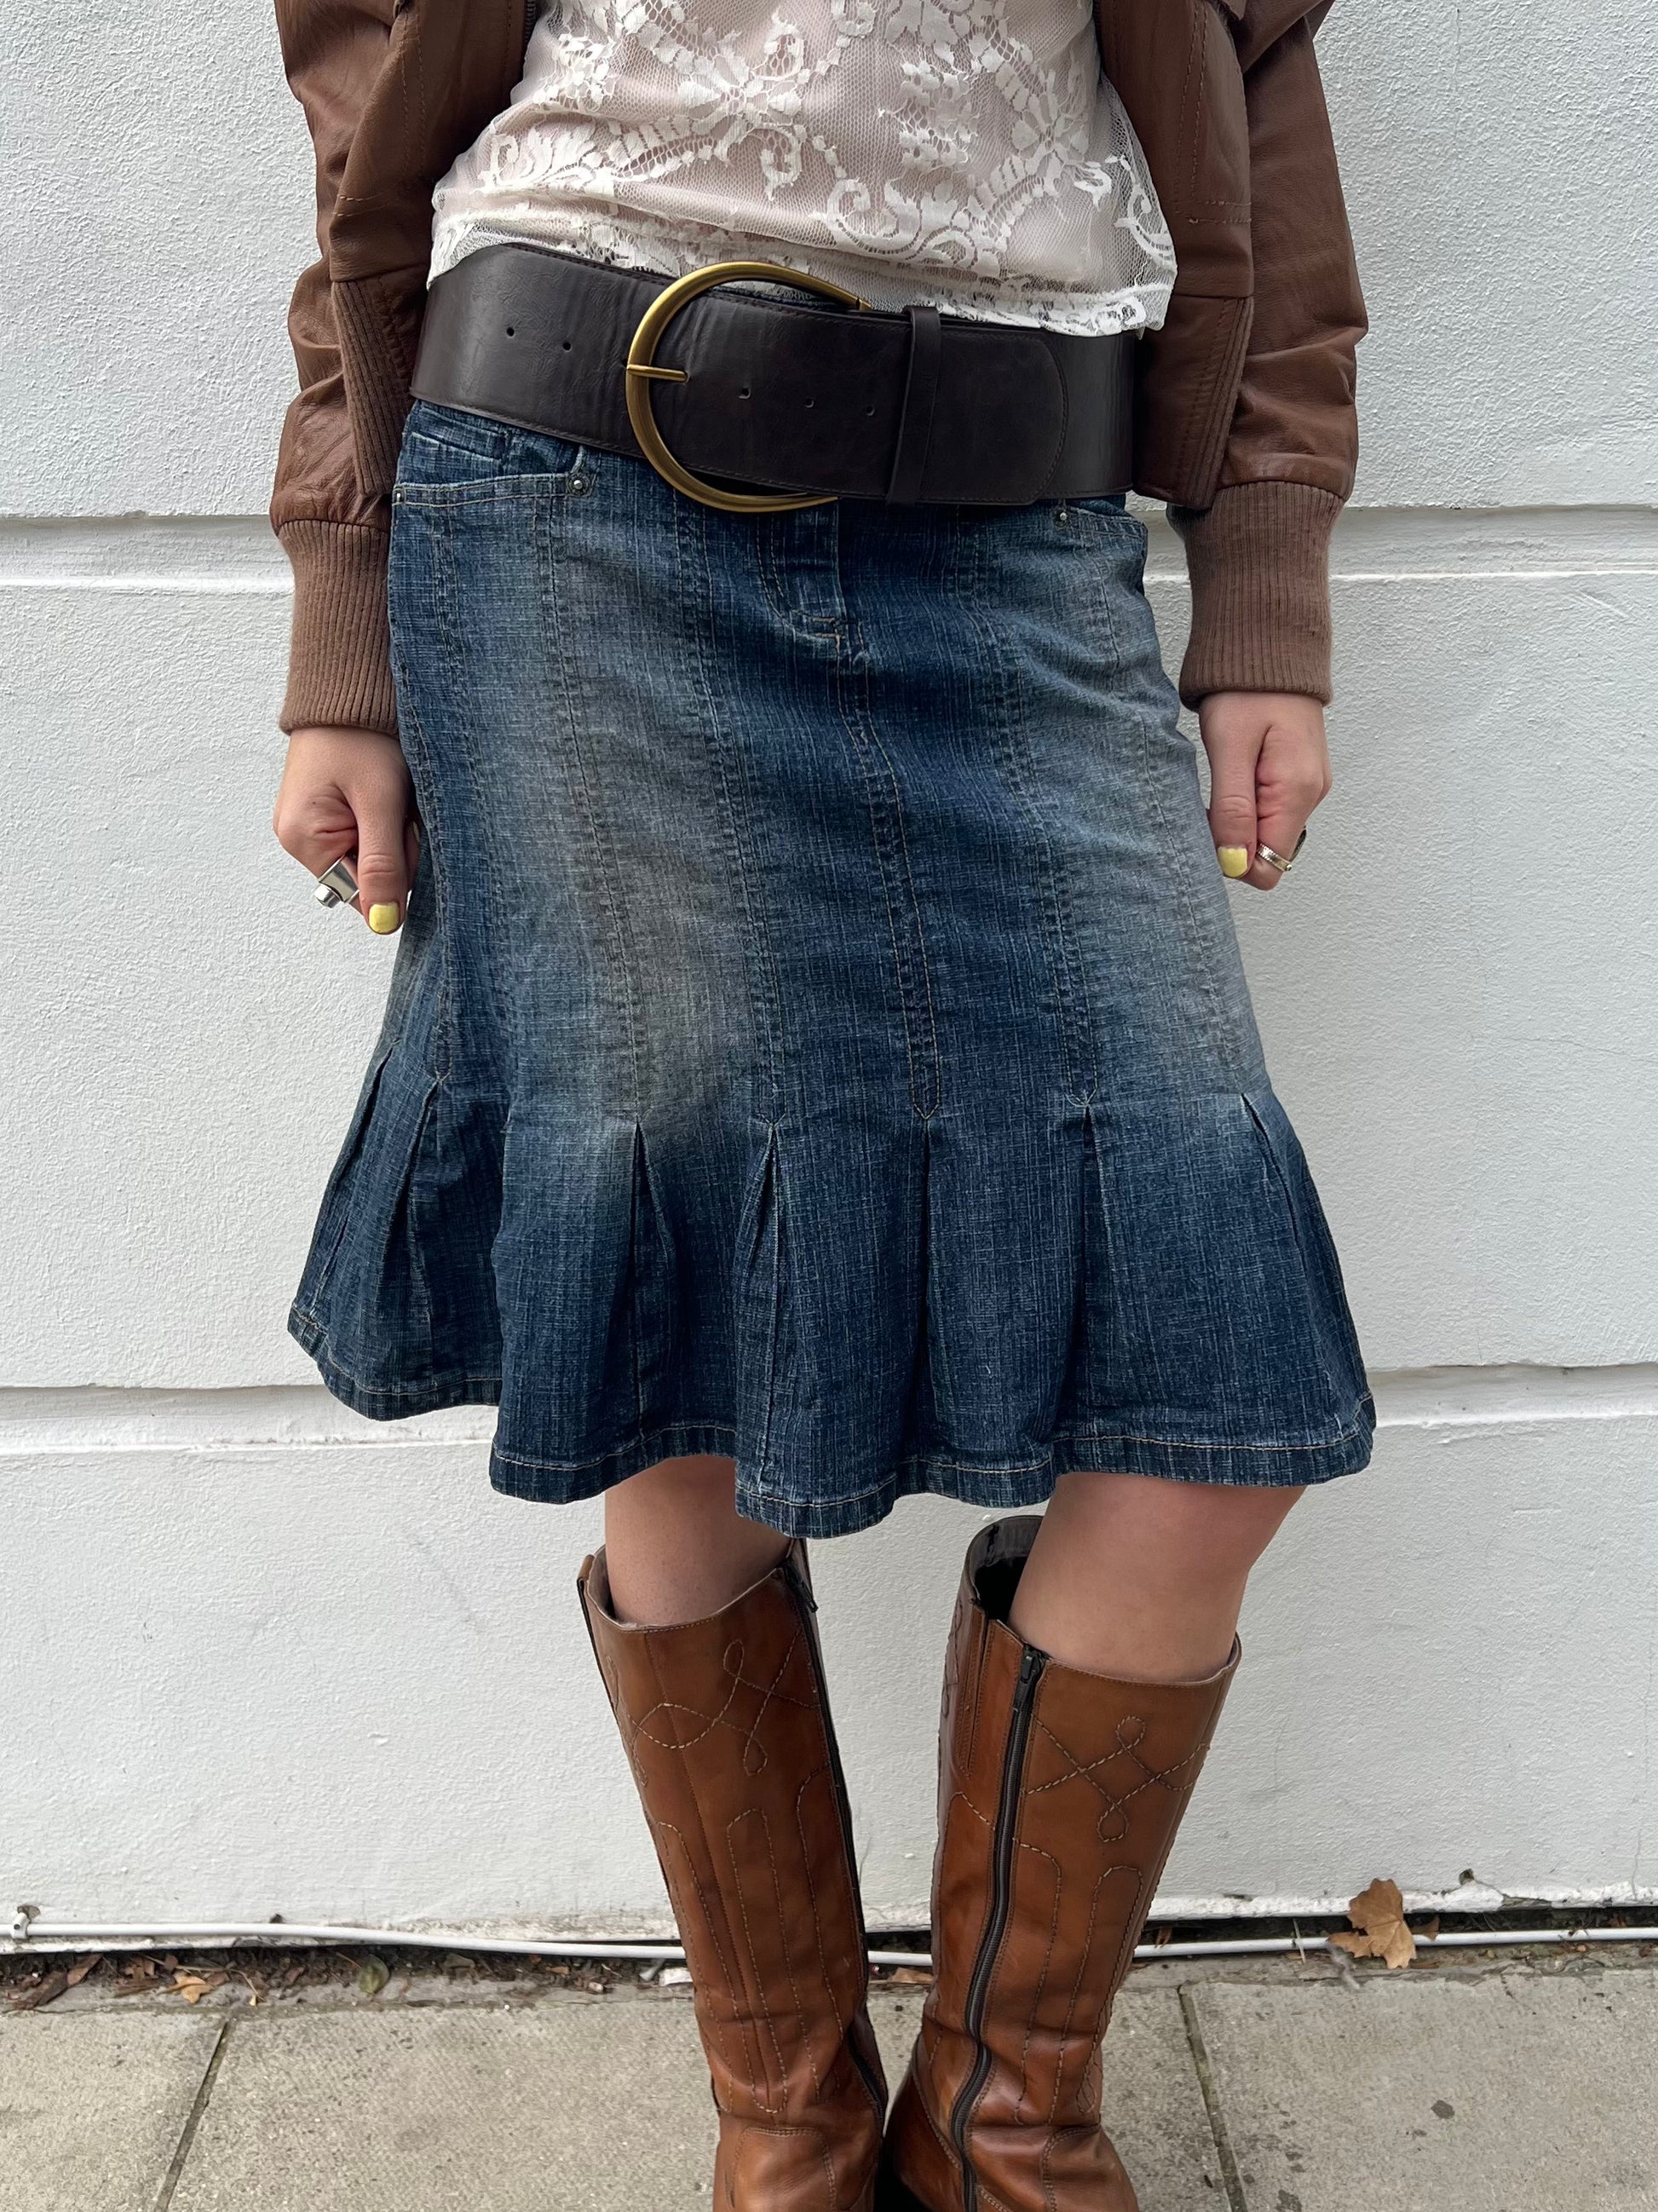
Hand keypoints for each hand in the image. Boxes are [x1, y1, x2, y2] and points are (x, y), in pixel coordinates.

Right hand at [273, 726, 417, 933]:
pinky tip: (384, 793)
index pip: (362, 893)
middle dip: (394, 846)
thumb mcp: (380, 803)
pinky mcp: (325, 813)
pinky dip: (384, 819)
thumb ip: (382, 866)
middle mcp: (299, 839)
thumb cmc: (361, 738)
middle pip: (367, 877)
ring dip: (392, 831)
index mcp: (303, 841)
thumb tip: (383, 925)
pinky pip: (366, 835)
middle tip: (396, 804)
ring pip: (372, 856)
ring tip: (389, 792)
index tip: (399, 827)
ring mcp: (311, 826)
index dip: (395, 869)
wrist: (349, 689)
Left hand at [1198, 691, 1331, 892]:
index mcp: (1297, 793)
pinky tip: (1234, 774)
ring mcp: (1307, 786)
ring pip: (1267, 833)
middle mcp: (1310, 796)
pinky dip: (1247, 805)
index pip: (1268, 868)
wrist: (1269, 645)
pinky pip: (1271, 811)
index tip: (1209, 828)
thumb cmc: (1246, 690)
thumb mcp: (1229, 749)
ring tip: (1222, 778)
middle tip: (1210, 799)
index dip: (1232, 860)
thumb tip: (1235, 864)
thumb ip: (1233, 810)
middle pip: (1267, 854)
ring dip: (1238, 821)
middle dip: (1233, 842)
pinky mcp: (1298, 776)